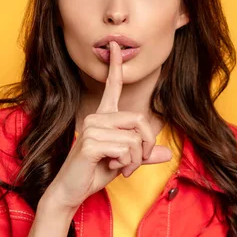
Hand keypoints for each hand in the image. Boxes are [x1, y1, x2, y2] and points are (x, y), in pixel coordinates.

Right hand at [44, 41, 172, 210]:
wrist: (70, 192)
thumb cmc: (94, 173)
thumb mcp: (125, 162)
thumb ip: (143, 155)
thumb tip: (166, 153)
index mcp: (103, 117)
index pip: (112, 87)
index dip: (115, 66)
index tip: (116, 45)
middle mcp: (97, 117)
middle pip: (139, 119)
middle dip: (145, 145)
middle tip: (134, 162)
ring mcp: (92, 128)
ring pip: (135, 139)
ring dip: (135, 160)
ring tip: (121, 168)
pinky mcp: (91, 142)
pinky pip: (126, 149)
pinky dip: (127, 164)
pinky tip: (113, 168)